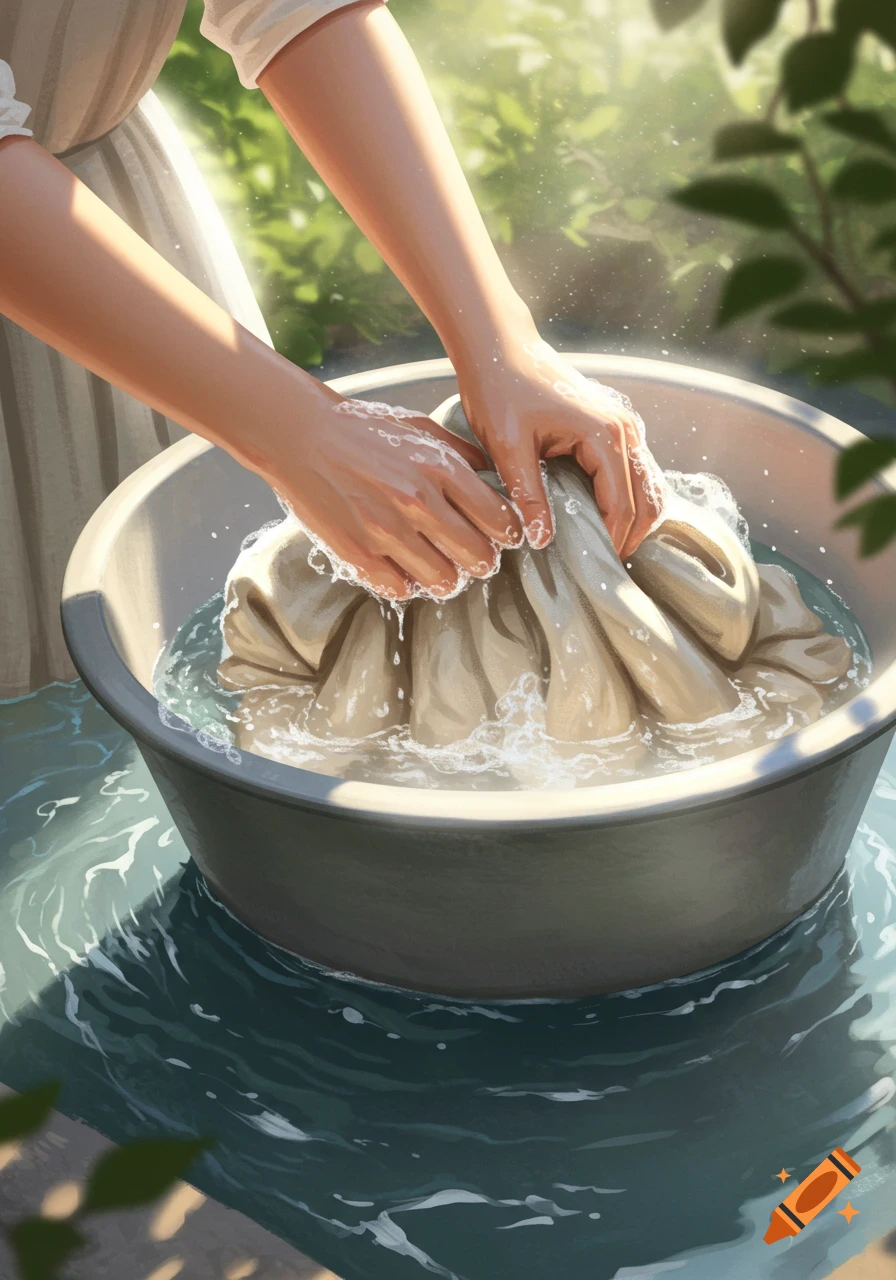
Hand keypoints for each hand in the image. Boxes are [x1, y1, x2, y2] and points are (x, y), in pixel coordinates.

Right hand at [252, 394, 523, 600]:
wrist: (301, 436)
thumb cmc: (361, 429)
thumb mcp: (419, 427)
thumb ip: (459, 453)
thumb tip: (493, 476)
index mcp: (440, 468)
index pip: (499, 519)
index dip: (506, 534)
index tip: (500, 537)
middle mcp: (419, 501)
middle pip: (478, 556)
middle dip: (482, 561)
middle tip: (473, 558)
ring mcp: (387, 531)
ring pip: (444, 580)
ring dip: (447, 578)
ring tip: (440, 569)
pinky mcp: (358, 553)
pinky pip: (400, 589)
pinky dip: (407, 585)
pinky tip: (404, 570)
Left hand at [456, 338, 665, 559]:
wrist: (500, 346)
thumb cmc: (500, 389)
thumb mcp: (507, 447)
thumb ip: (528, 495)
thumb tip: (542, 541)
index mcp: (605, 435)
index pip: (623, 505)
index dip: (611, 540)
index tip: (591, 567)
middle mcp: (625, 429)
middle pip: (648, 499)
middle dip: (631, 536)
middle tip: (603, 566)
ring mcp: (624, 426)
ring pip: (648, 486)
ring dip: (634, 519)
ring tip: (604, 547)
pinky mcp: (613, 427)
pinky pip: (635, 472)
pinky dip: (629, 499)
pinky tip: (601, 519)